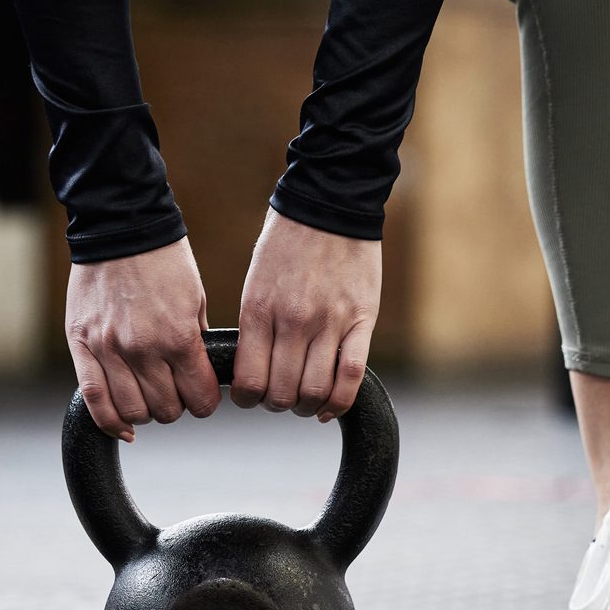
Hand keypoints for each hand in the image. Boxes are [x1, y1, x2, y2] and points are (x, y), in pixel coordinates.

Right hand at [66, 238, 221, 442]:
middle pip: (166, 410)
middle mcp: (143, 349)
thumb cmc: (163, 260)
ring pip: (132, 412)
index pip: (200, 398)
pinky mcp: (82, 346)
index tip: (203, 397)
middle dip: (176, 406)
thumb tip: (199, 375)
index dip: (205, 402)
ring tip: (148, 396)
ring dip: (146, 412)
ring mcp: (109, 349)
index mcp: (178, 337)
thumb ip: (195, 341)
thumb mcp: (195, 299)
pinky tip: (123, 425)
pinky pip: (94, 400)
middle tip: (175, 392)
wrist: (120, 228)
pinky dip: (110, 422)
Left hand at [233, 210, 380, 421]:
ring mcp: (329, 322)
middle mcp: (292, 321)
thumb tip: (253, 369)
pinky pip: (352, 375)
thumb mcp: (256, 281)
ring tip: (306, 402)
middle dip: (277, 405)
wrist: (330, 203)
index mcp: (258, 310)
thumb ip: (256, 325)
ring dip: (307, 407)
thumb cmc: (288, 242)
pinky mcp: (362, 319)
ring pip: (315, 391)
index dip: (247, 400)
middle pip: (282, 393)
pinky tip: (331, 406)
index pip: (248, 380)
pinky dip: (340, 401)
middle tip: (280, 398)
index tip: (250, 397)